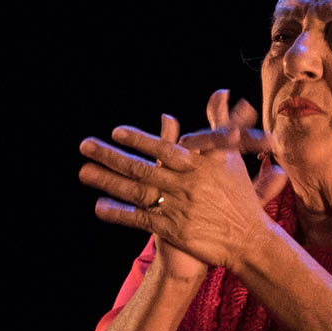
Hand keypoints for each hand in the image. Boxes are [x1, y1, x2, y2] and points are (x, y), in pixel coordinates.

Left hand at [78, 91, 284, 273]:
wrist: (248, 239)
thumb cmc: (238, 194)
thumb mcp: (230, 155)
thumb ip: (219, 122)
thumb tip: (219, 92)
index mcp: (197, 165)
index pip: (164, 150)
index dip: (140, 140)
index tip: (116, 132)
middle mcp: (185, 185)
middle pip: (142, 169)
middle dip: (111, 157)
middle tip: (85, 146)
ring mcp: (177, 208)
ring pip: (137, 192)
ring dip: (108, 182)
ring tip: (84, 172)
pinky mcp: (172, 230)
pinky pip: (140, 219)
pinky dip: (119, 213)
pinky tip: (98, 207)